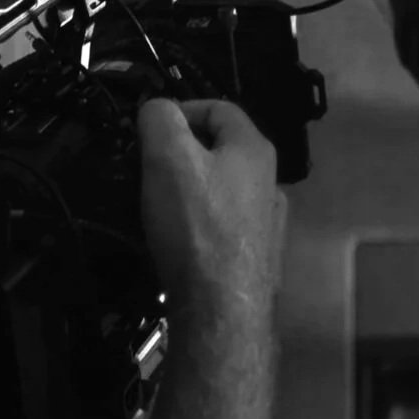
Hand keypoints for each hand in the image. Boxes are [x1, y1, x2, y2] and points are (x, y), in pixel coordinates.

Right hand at [135, 99, 285, 317]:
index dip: (181, 109)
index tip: (148, 130)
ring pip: (221, 190)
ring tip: (158, 206)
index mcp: (255, 149)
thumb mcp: (168, 156)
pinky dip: (199, 225)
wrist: (221, 310)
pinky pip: (223, 227)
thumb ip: (160, 119)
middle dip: (181, 154)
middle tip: (148, 168)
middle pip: (220, 151)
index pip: (219, 108)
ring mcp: (267, 223)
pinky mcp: (255, 258)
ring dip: (190, 191)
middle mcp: (269, 182)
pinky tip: (179, 241)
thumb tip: (158, 109)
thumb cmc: (197, 225)